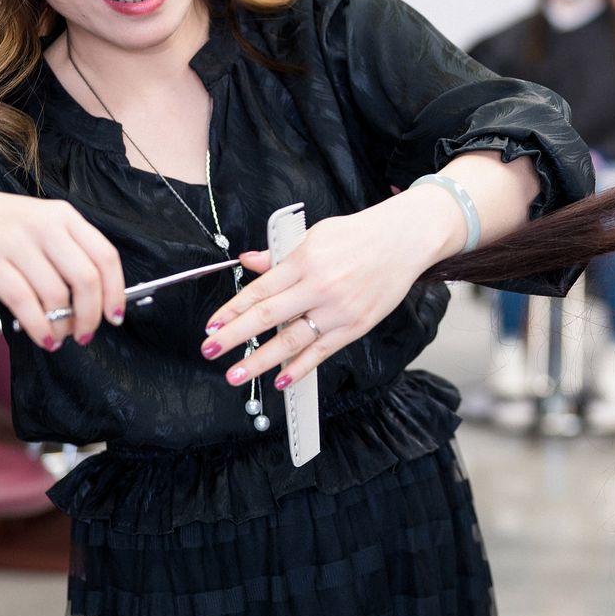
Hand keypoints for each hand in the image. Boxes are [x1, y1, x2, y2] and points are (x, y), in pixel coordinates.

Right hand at [0, 183, 125, 350]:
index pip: (106, 256)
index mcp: (65, 216)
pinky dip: (38, 326)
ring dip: (62, 325)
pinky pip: (23, 301)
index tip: (114, 316)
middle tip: (86, 333)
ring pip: (55, 294)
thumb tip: (97, 299)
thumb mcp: (42, 224)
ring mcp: (16, 242)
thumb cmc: (1, 225)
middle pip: (86, 278)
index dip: (115, 292)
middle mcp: (44, 226)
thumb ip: (70, 252)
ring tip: (59, 337)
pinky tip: (41, 337)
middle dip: (91, 315)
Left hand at [200, 194, 455, 388]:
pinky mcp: (355, 326)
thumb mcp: (314, 235)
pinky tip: (281, 380)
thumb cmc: (360, 236)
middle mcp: (318, 287)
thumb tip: (249, 262)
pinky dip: (300, 368)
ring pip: (291, 341)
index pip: (259, 290)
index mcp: (304, 261)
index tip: (212, 325)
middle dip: (234, 336)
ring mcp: (337, 310)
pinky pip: (321, 352)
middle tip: (210, 350)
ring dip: (260, 361)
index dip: (231, 310)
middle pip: (267, 317)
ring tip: (236, 373)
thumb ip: (280, 254)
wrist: (404, 241)